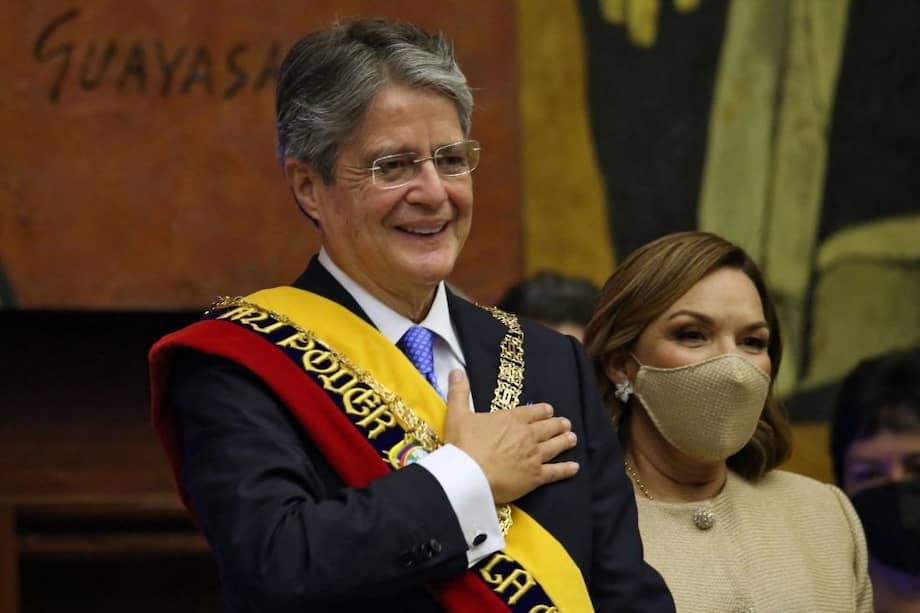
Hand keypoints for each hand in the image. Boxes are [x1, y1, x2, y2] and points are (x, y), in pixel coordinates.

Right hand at [443, 369, 578, 502]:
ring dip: (565, 441)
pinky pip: (555, 472)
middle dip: (558, 424)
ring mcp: (534, 456)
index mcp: (511, 419)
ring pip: (555, 446)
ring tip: (572, 438)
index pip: (534, 411)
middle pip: (548, 427)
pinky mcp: (535, 477)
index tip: (549, 410)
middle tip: (566, 424)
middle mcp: (527, 435)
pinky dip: (566, 469)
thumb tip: (456, 370)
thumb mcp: (457, 414)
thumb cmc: (462, 445)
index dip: (543, 411)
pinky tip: (575, 468)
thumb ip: (459, 392)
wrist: (468, 475)